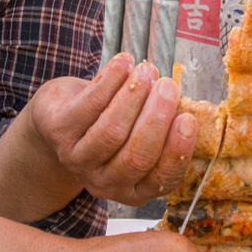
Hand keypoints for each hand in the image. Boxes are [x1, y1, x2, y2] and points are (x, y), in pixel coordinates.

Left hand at [29, 55, 196, 205]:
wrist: (61, 118)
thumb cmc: (112, 123)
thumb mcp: (140, 132)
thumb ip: (164, 125)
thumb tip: (193, 106)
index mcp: (134, 189)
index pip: (162, 178)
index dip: (177, 150)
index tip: (188, 119)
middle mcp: (105, 183)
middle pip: (135, 156)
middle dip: (156, 118)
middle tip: (169, 87)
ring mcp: (77, 160)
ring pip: (111, 132)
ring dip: (133, 97)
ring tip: (147, 71)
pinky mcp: (58, 132)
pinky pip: (89, 105)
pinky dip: (111, 80)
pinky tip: (124, 62)